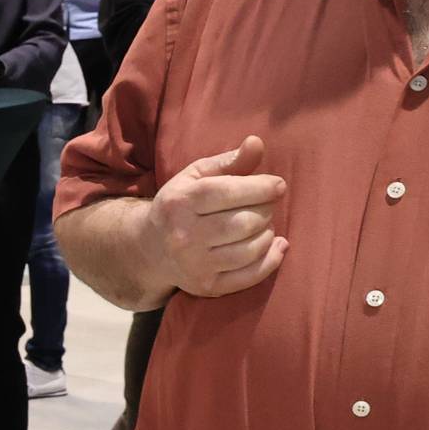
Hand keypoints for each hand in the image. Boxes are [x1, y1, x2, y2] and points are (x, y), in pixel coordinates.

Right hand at [147, 136, 288, 298]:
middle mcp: (184, 235)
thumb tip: (257, 143)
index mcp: (180, 202)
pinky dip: (271, 259)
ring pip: (251, 249)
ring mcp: (195, 264)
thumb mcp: (196, 177)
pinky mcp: (207, 286)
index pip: (228, 192)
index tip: (278, 186)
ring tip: (263, 224)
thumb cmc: (182, 205)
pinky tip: (275, 245)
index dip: (261, 188)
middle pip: (245, 222)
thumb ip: (229, 161)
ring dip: (267, 233)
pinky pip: (251, 275)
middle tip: (266, 205)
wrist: (150, 250)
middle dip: (266, 210)